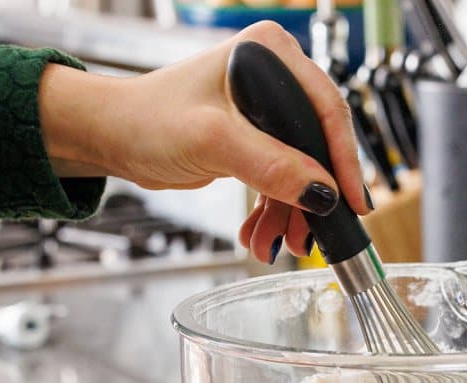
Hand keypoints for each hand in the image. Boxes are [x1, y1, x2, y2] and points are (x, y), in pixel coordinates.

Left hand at [38, 22, 368, 262]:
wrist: (113, 137)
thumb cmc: (148, 119)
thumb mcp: (213, 141)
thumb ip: (270, 165)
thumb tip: (322, 193)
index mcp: (272, 54)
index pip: (327, 109)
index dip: (344, 160)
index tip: (353, 203)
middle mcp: (275, 76)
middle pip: (318, 145)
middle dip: (311, 198)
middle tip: (310, 236)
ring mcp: (267, 110)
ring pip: (301, 170)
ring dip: (291, 213)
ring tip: (277, 245)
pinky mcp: (256, 138)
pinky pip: (281, 179)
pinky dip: (274, 211)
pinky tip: (262, 235)